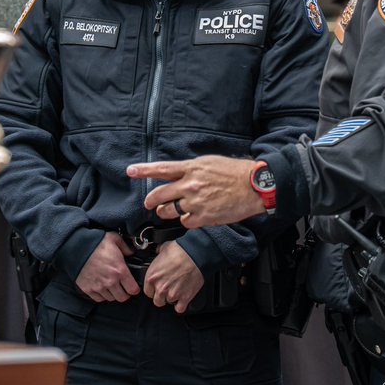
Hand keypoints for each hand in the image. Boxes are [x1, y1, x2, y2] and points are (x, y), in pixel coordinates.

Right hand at [74, 232, 140, 302]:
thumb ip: (125, 247)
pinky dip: (101, 295)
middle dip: (124, 293)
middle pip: (122, 297)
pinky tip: (101, 287)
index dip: (134, 288)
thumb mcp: (114, 239)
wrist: (76, 248)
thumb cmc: (95, 243)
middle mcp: (110, 281)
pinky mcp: (88, 289)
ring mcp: (99, 287)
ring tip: (110, 286)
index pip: (133, 289)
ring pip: (111, 298)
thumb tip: (131, 252)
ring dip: (112, 294)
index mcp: (120, 270)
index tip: (132, 286)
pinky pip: (98, 299)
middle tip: (122, 287)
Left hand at [127, 156, 263, 227]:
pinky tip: (194, 215)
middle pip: (159, 195)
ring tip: (173, 210)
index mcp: (191, 168)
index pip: (162, 169)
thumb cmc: (234, 172)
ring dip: (167, 212)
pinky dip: (186, 220)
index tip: (130, 171)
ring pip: (169, 211)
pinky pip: (185, 222)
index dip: (143, 170)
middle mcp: (190, 185)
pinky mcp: (203, 217)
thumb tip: (176, 175)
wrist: (254, 186)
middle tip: (150, 203)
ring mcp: (196, 202)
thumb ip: (190, 170)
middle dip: (151, 201)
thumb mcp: (209, 163)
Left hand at [143, 242, 203, 313]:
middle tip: (168, 289)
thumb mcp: (163, 248)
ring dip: (173, 298)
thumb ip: (158, 253)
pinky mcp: (185, 297)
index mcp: (152, 277)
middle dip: (162, 296)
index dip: (153, 289)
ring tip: (177, 290)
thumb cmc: (180, 250)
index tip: (157, 287)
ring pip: (169, 303)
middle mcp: (160, 287)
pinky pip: (179, 308)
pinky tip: (182, 299)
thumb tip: (158, 252)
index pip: (147, 291)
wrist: (195, 254)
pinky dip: (181, 305)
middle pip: (157, 301)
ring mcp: (172, 294)